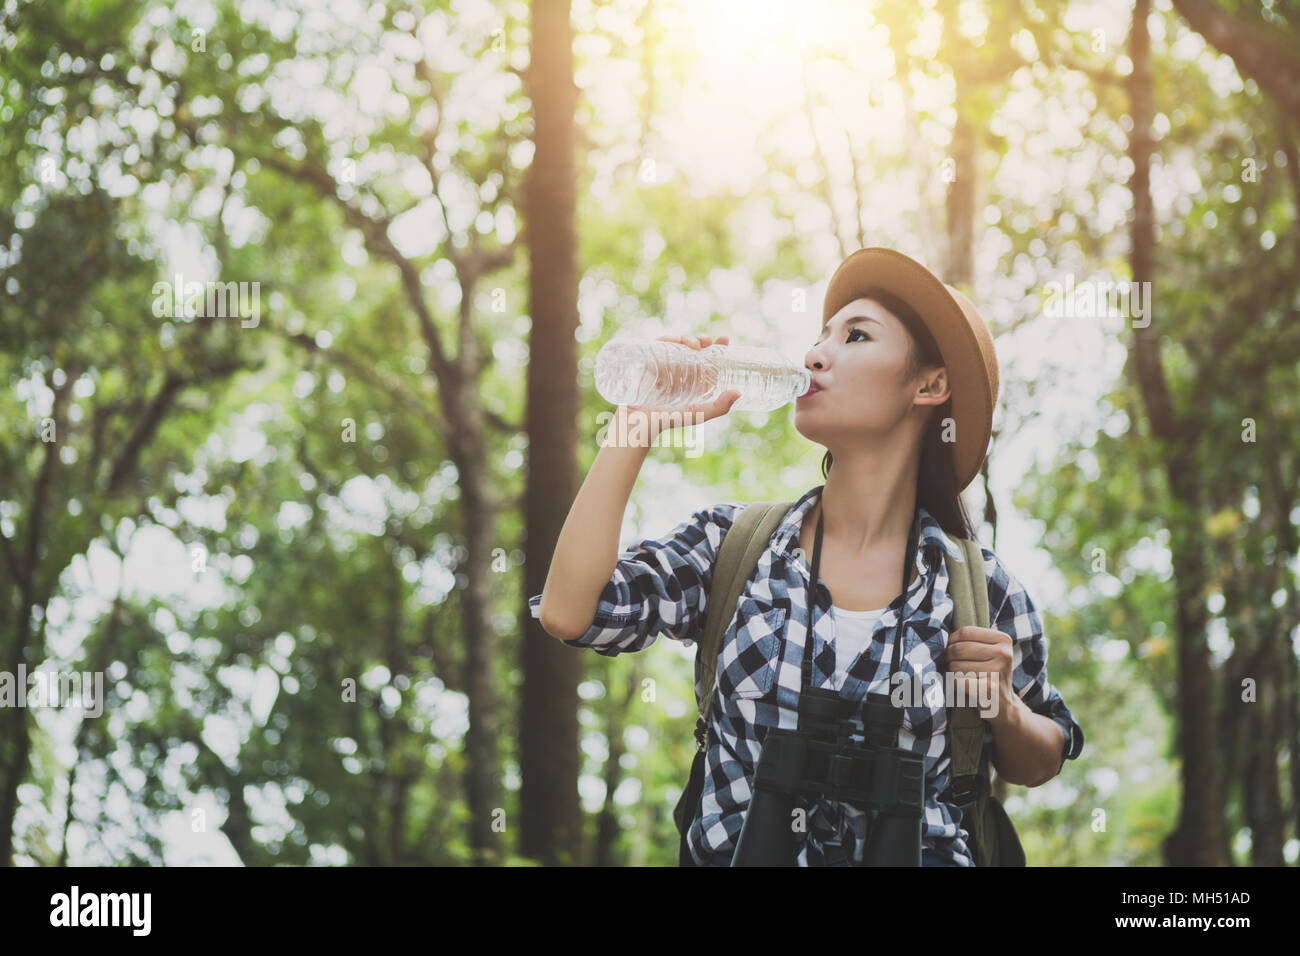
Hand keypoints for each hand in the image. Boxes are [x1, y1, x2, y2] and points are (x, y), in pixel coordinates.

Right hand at [618, 333, 740, 442]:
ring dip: (686, 337)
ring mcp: (666, 365)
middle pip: (694, 347)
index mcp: (696, 381)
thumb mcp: (698, 414)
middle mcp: (682, 371)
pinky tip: (673, 340)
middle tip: (706, 341)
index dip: (718, 347)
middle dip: (701, 339)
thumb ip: (719, 407)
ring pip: (678, 344)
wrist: (639, 422)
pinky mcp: (650, 362)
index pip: (709, 359)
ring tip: (692, 344)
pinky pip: (659, 345)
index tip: (724, 339)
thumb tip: (739, 392)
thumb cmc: (669, 420)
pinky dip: (667, 339)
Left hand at [944, 626, 1015, 723]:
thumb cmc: (989, 673)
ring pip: (956, 665)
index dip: (952, 640)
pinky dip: (954, 683)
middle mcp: (1003, 653)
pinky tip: (960, 685)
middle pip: (959, 648)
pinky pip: (958, 681)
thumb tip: (941, 634)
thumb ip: (972, 640)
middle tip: (949, 663)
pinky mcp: (989, 689)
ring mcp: (997, 671)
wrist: (1004, 705)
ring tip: (956, 675)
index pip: (966, 632)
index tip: (950, 648)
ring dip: (950, 671)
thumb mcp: (989, 652)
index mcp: (1003, 640)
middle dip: (948, 656)